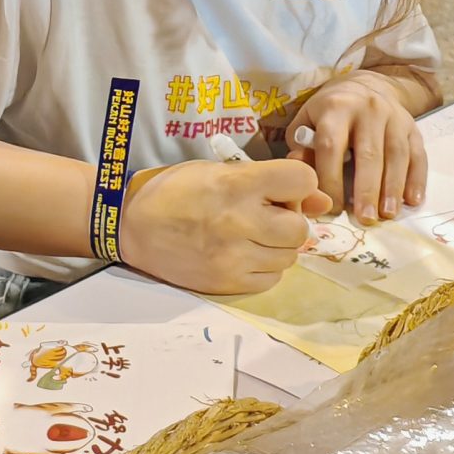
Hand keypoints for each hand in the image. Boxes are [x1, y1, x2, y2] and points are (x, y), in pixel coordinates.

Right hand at [118, 158, 331, 296]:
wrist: (131, 226)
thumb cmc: (177, 190)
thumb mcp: (220, 171)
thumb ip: (272, 182)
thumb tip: (321, 200)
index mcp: (236, 184)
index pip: (302, 180)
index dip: (298, 184)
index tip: (283, 188)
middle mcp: (239, 221)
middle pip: (300, 227)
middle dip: (288, 220)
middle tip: (266, 216)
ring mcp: (234, 257)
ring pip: (289, 256)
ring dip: (277, 246)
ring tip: (251, 236)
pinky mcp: (227, 283)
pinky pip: (272, 279)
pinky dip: (264, 268)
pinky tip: (243, 255)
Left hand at [286, 72, 426, 220]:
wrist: (365, 86)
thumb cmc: (329, 113)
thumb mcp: (307, 123)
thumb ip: (303, 151)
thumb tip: (305, 182)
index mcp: (335, 108)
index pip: (331, 146)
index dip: (331, 179)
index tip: (332, 207)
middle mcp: (367, 109)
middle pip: (369, 153)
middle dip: (367, 189)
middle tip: (366, 219)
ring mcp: (394, 116)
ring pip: (397, 155)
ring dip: (393, 188)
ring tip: (388, 215)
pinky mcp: (412, 126)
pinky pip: (418, 154)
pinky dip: (417, 179)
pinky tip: (412, 201)